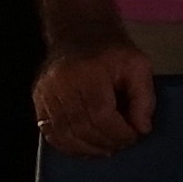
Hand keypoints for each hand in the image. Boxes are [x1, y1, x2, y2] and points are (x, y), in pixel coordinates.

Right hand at [33, 38, 154, 155]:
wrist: (79, 32)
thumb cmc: (112, 52)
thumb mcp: (138, 66)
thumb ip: (144, 98)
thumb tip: (141, 129)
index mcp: (88, 72)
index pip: (101, 115)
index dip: (119, 133)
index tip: (133, 135)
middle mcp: (61, 82)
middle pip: (83, 128)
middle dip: (107, 142)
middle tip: (122, 143)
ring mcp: (45, 92)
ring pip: (66, 135)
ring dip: (89, 149)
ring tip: (107, 147)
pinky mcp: (38, 100)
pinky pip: (51, 134)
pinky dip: (70, 147)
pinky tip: (87, 147)